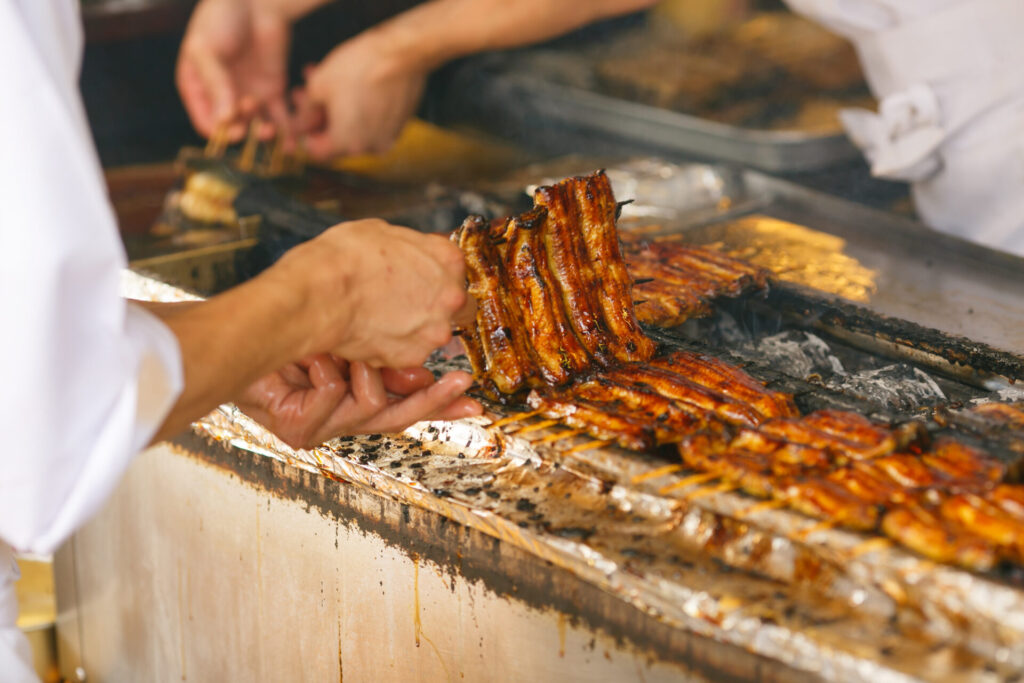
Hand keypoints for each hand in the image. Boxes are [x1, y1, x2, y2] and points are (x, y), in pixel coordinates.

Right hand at [176, 0, 290, 139]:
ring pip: (256, 127)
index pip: (206, 122)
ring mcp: (249, 94)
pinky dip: (286, 129)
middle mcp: (223, 96)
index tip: (233, 129)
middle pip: (233, 128)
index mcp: (199, 88)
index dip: (219, 131)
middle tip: (252, 118)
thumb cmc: (221, 17)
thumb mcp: (206, 48)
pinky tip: (290, 135)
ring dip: (263, 134)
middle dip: (242, 130)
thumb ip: (215, 83)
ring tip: (270, 129)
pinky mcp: (274, 91)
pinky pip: (280, 117)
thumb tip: (224, 119)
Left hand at [237, 354, 480, 448]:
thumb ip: (386, 358)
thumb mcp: (348, 343)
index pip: (405, 407)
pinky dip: (323, 371)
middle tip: (459, 385)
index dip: (440, 406)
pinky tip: (312, 361)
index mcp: (352, 401)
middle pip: (398, 419)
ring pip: (370, 406)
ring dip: (358, 370)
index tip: (473, 401)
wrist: (234, 344)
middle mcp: (339, 421)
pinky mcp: (299, 430)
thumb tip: (427, 366)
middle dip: (431, 400)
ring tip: (339, 350)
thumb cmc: (285, 339)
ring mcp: (320, 429)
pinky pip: (333, 397)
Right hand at [267, 218, 474, 368]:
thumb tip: (411, 253)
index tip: (419, 280)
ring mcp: (433, 331)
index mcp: (448, 260)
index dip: (434, 276)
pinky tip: (370, 333)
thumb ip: (412, 247)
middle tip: (400, 302)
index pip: (455, 270)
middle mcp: (450, 297)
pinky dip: (392, 348)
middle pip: (454, 306)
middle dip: (432, 306)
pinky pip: (407, 354)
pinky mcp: (412, 358)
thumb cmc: (344, 258)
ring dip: (412, 329)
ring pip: (430, 333)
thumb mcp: (383, 231)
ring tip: (379, 319)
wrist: (320, 293)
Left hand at [296, 31, 427, 159]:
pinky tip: (353, 91)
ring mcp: (387, 137)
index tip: (302, 118)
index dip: (305, 133)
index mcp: (346, 144)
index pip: (317, 152)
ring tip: (330, 87)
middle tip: (310, 96)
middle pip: (336, 141)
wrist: (402, 54)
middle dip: (320, 118)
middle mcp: (369, 147)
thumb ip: (304, 112)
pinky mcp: (399, 125)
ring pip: (355, 130)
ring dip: (339, 113)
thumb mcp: (318, 85)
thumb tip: (298, 124)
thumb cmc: (360, 67)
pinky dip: (360, 112)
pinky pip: (373, 124)